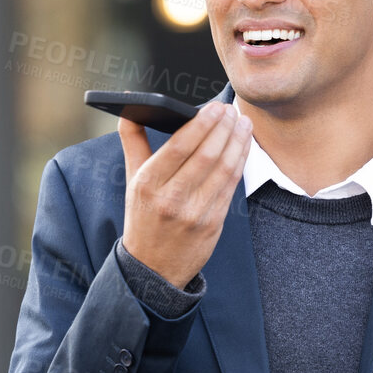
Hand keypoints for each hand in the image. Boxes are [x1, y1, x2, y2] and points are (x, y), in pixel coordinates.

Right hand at [117, 100, 251, 288]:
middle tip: (232, 110)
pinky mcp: (213, 225)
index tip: (215, 107)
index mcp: (148, 184)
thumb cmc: (143, 216)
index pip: (179, 146)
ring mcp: (194, 214)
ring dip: (238, 143)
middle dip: (224, 128)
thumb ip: (133, 140)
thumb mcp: (132, 179)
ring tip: (244, 124)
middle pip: (206, 155)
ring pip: (224, 170)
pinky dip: (240, 163)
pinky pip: (231, 187)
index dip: (202, 123)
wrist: (152, 267)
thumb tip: (129, 104)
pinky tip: (243, 147)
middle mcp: (171, 199)